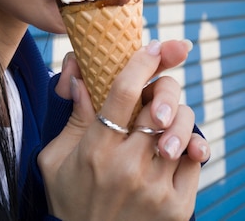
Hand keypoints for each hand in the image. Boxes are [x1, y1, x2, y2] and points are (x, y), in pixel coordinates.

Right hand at [38, 40, 209, 220]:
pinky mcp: (177, 208)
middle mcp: (127, 167)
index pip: (122, 92)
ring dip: (177, 116)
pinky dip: (190, 145)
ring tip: (164, 121)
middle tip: (157, 90)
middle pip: (160, 107)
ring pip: (183, 129)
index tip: (152, 47)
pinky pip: (195, 160)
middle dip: (164, 88)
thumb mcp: (56, 158)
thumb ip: (72, 118)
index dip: (140, 63)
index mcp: (95, 149)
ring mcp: (155, 188)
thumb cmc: (70, 198)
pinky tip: (176, 146)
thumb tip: (79, 77)